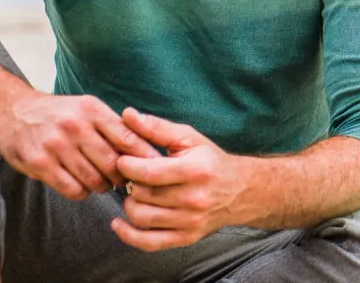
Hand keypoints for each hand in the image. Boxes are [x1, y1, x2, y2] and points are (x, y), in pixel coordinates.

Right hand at [0, 92, 159, 200]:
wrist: (13, 112)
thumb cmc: (59, 114)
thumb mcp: (88, 108)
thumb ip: (114, 126)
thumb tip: (148, 150)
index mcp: (92, 110)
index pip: (128, 138)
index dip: (144, 158)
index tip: (154, 169)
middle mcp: (75, 126)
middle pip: (113, 164)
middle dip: (122, 177)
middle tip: (123, 181)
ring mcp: (55, 145)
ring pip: (94, 180)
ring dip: (101, 186)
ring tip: (100, 182)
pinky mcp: (39, 163)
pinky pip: (72, 189)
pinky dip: (81, 192)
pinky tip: (79, 185)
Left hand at [111, 108, 252, 251]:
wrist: (240, 191)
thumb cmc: (210, 161)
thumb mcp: (189, 138)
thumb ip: (156, 128)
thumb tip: (127, 115)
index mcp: (195, 171)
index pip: (149, 172)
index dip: (127, 166)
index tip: (123, 160)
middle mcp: (194, 199)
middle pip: (142, 195)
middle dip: (130, 184)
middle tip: (131, 177)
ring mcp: (190, 222)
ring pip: (141, 218)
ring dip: (130, 205)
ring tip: (135, 193)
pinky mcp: (186, 238)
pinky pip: (149, 243)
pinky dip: (128, 235)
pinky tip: (119, 223)